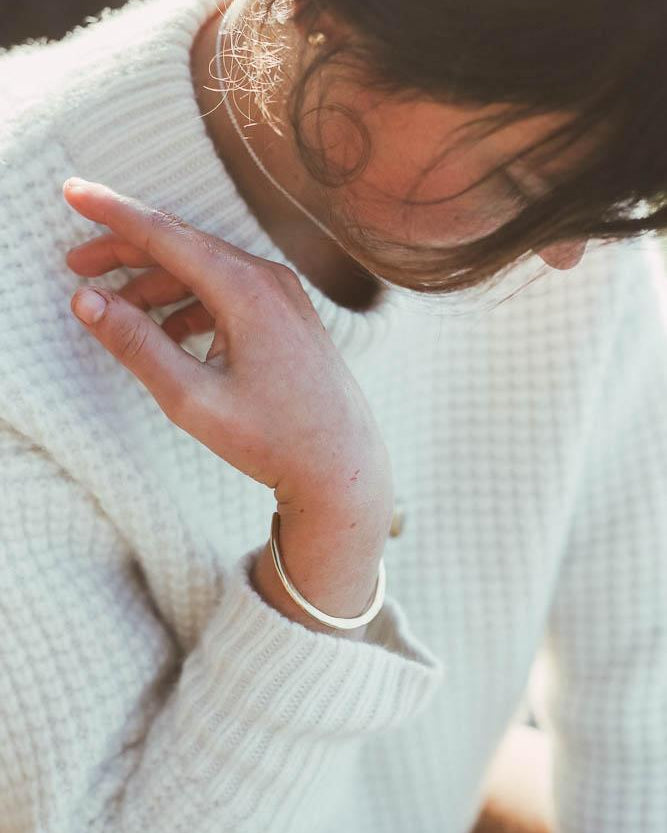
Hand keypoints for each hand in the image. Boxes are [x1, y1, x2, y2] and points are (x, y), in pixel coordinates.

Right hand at [62, 178, 393, 524]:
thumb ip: (137, 345)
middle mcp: (269, 281)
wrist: (343, 465)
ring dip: (157, 284)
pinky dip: (190, 304)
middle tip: (78, 264)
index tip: (73, 193)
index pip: (165, 235)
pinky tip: (167, 331)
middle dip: (126, 252)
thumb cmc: (275, 439)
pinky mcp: (286, 316)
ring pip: (205, 271)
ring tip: (116, 309)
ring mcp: (283, 296)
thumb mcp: (193, 398)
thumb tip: (86, 301)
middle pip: (183, 247)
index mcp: (247, 290)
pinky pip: (228, 294)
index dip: (113, 213)